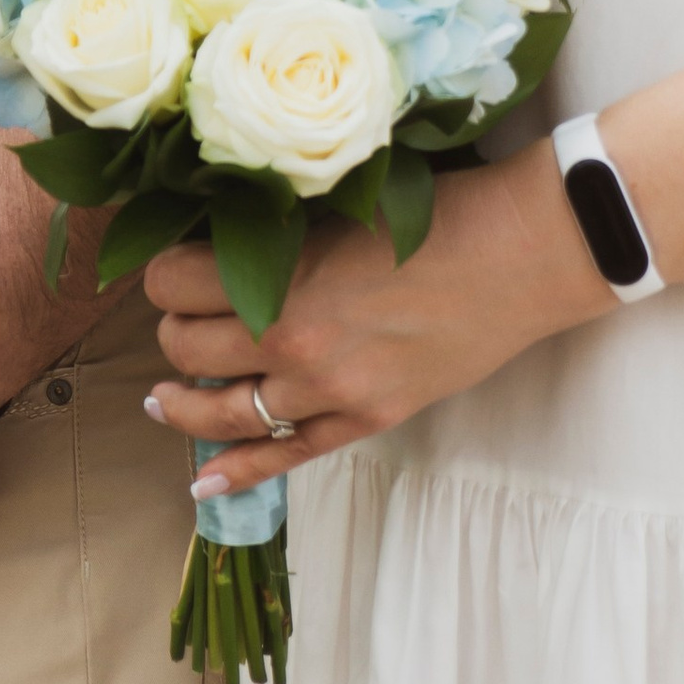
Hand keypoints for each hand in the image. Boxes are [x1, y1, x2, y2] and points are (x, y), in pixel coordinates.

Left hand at [141, 150, 603, 501]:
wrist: (522, 253)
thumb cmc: (437, 210)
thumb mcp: (340, 201)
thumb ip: (278, 226)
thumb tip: (215, 235)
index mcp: (282, 278)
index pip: (171, 284)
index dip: (161, 270)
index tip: (171, 262)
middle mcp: (295, 345)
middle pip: (185, 348)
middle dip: (174, 329)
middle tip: (187, 310)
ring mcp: (331, 393)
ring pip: (221, 413)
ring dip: (181, 402)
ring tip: (163, 394)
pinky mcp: (366, 420)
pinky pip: (285, 457)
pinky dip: (237, 472)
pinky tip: (204, 482)